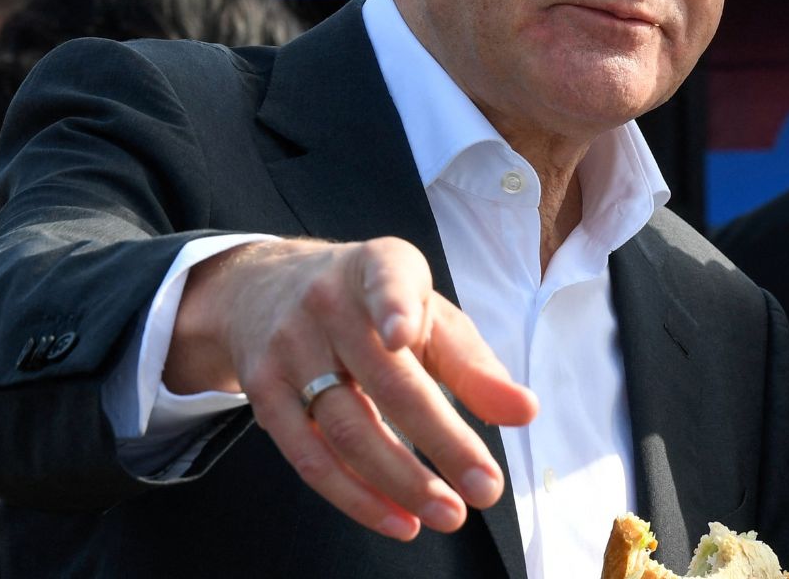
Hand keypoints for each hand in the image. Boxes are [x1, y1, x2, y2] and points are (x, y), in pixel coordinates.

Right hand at [165, 237, 538, 540]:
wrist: (265, 291)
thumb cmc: (372, 307)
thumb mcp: (428, 316)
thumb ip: (475, 365)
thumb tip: (525, 412)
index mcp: (380, 268)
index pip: (387, 282)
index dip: (394, 306)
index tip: (402, 334)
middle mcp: (329, 304)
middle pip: (386, 382)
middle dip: (441, 441)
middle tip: (485, 489)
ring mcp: (289, 350)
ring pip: (346, 429)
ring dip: (401, 482)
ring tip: (448, 514)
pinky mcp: (264, 394)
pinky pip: (309, 456)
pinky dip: (355, 496)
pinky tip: (396, 519)